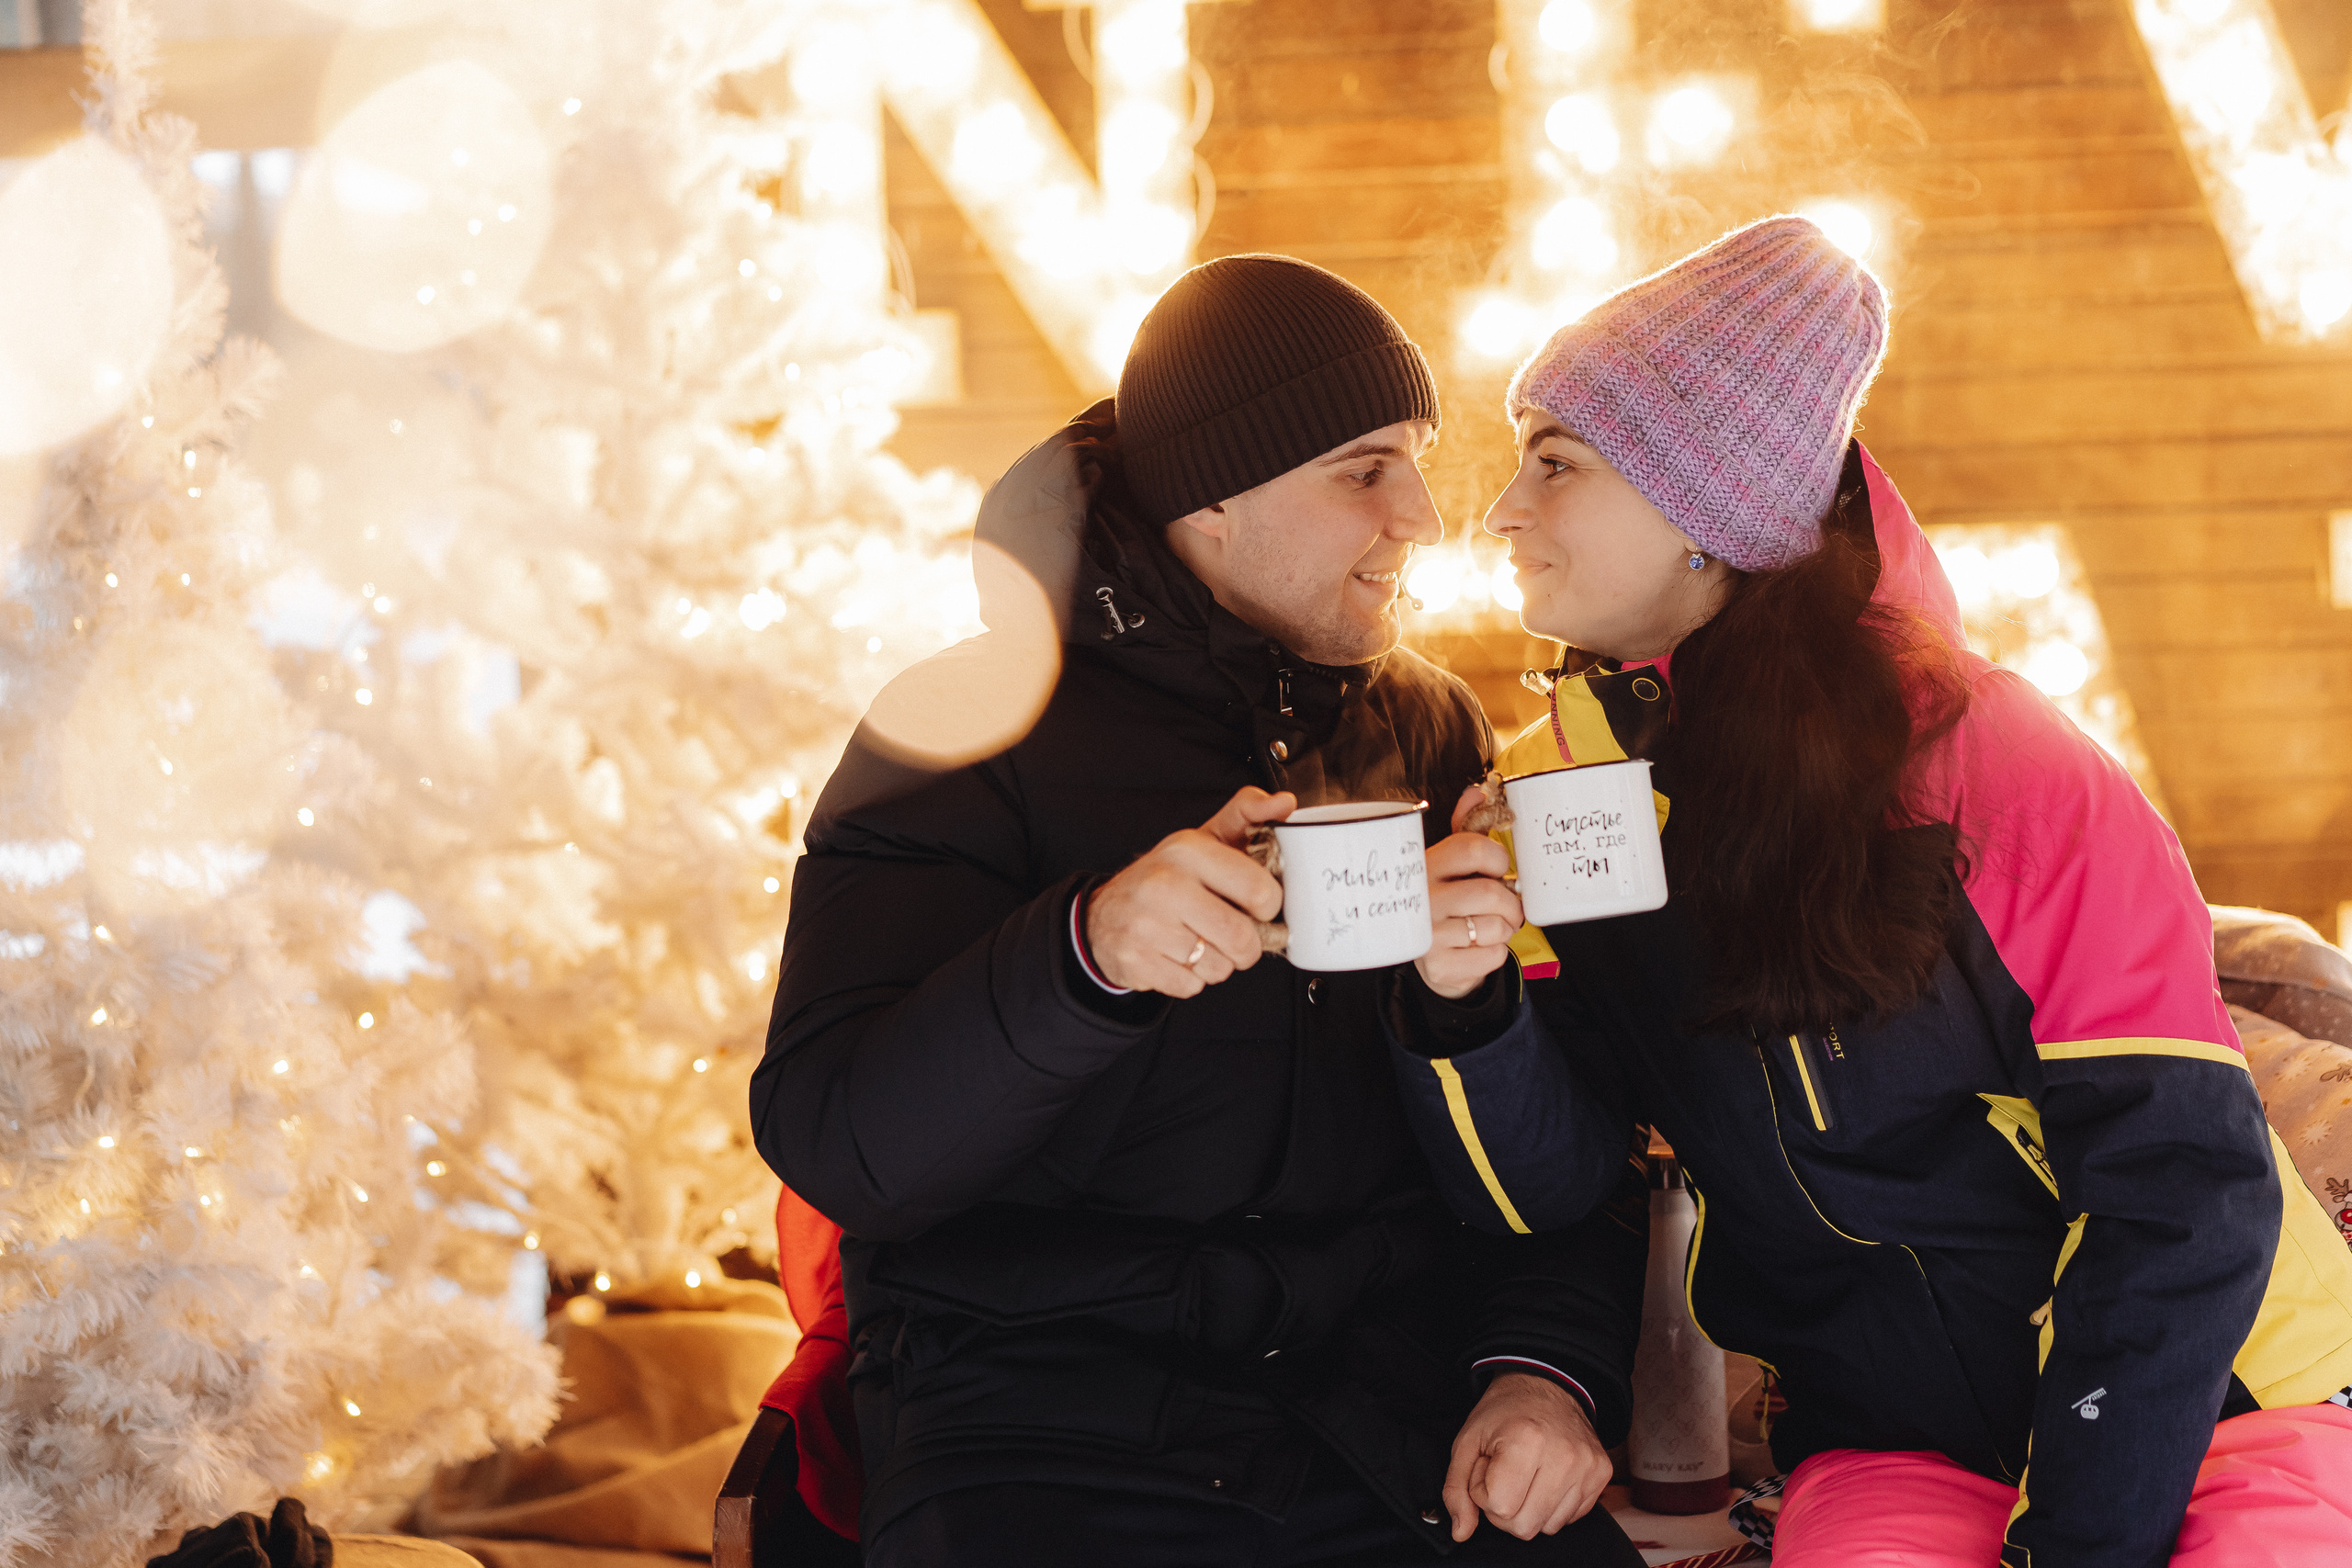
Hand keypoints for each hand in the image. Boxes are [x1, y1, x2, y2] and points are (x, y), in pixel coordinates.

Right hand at [1086, 787, 1291, 996]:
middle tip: (1236, 937)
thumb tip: (1284, 803)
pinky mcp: (1135, 959)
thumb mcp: (1202, 840)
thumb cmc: (1166, 878)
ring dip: (1217, 963)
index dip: (1268, 906)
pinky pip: (1191, 986)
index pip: (1259, 890)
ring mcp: (1146, 924)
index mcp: (1187, 849)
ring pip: (1218, 967)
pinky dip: (1191, 979)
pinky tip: (1176, 957)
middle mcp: (1165, 884)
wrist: (1103, 914)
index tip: (1258, 906)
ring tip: (1198, 943)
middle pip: (1241, 937)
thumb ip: (1246, 815)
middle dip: (1247, 947)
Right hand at [1415, 782, 1524, 1000]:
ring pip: (1495, 928)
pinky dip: (1495, 953)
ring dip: (1504, 930)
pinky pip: (1492, 956)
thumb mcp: (1451, 862)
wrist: (1431, 956)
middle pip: (1490, 893)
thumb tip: (1478, 792)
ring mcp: (1428, 935)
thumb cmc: (1448, 901)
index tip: (1496, 867)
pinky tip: (1477, 949)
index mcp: (1426, 866)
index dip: (1497, 858)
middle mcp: (1422, 899)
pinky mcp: (1439, 965)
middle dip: (1510, 903)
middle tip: (1505, 907)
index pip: (1473, 850)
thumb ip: (1467, 828)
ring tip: (1489, 927)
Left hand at [1443, 1372, 1611, 1542]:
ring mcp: (1588, 1466)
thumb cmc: (1503, 1414)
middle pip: (1525, 1526)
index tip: (1488, 1467)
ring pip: (1548, 1527)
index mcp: (1527, 1440)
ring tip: (1526, 1474)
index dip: (1483, 1492)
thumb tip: (1461, 1532)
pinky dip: (1552, 1505)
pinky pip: (1569, 1518)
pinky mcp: (1602, 1474)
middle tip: (1505, 1475)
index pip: (1499, 1507)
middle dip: (1505, 1508)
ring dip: (1529, 1508)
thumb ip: (1456, 1490)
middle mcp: (1565, 1455)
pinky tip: (1546, 1477)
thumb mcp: (1467, 1443)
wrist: (1545, 1386)